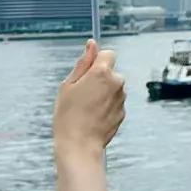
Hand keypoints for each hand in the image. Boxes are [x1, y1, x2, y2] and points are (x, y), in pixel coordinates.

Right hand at [53, 40, 125, 162]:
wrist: (79, 146)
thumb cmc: (68, 116)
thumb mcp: (68, 86)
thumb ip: (83, 63)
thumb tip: (92, 44)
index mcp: (102, 72)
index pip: (108, 54)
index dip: (97, 61)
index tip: (87, 73)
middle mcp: (116, 82)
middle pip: (110, 72)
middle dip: (99, 79)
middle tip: (81, 95)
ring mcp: (121, 98)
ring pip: (112, 88)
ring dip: (103, 93)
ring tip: (86, 109)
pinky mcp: (123, 112)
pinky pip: (114, 103)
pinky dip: (106, 107)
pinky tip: (93, 118)